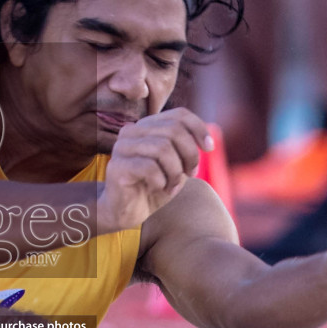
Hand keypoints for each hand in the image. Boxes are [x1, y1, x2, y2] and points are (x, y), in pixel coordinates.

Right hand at [96, 108, 212, 232]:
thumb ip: (186, 148)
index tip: (210, 148)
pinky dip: (161, 182)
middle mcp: (131, 131)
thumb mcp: (176, 165)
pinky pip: (149, 168)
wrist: (127, 212)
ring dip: (175, 172)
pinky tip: (159, 189)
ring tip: (173, 186)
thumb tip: (207, 141)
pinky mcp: (116, 167)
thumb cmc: (154, 187)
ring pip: (163, 148)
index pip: (179, 115)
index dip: (199, 129)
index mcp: (146, 126)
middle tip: (190, 174)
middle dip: (190, 155)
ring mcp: (121, 148)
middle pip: (173, 131)